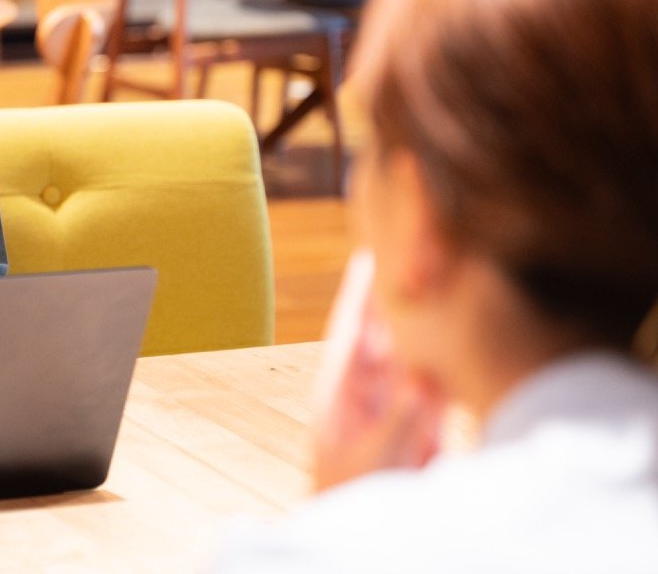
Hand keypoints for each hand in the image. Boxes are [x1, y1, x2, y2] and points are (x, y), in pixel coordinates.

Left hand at [312, 250, 444, 491]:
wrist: (362, 543)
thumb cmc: (354, 499)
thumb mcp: (376, 459)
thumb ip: (399, 419)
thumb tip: (422, 378)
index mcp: (339, 394)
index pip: (352, 332)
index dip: (361, 293)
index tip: (370, 254)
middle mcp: (364, 395)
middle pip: (384, 336)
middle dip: (397, 300)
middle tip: (415, 257)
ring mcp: (391, 410)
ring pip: (408, 357)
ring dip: (421, 326)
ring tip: (440, 286)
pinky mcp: (415, 430)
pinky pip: (430, 387)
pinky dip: (442, 363)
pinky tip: (458, 340)